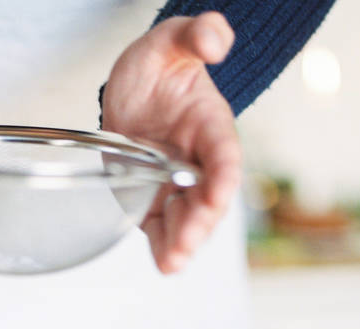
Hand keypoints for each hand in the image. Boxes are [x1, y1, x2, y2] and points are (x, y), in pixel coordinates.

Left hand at [102, 14, 240, 273]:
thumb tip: (215, 40)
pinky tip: (163, 263)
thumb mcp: (172, 39)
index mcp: (211, 127)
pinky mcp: (155, 201)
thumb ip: (196, 34)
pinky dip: (162, 247)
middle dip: (199, 224)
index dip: (223, 175)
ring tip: (172, 263)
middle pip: (208, 200)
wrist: (135, 89)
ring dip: (182, 244)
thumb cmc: (160, 66)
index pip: (224, 155)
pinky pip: (161, 228)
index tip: (219, 193)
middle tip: (186, 244)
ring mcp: (178, 186)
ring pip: (187, 221)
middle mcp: (199, 163)